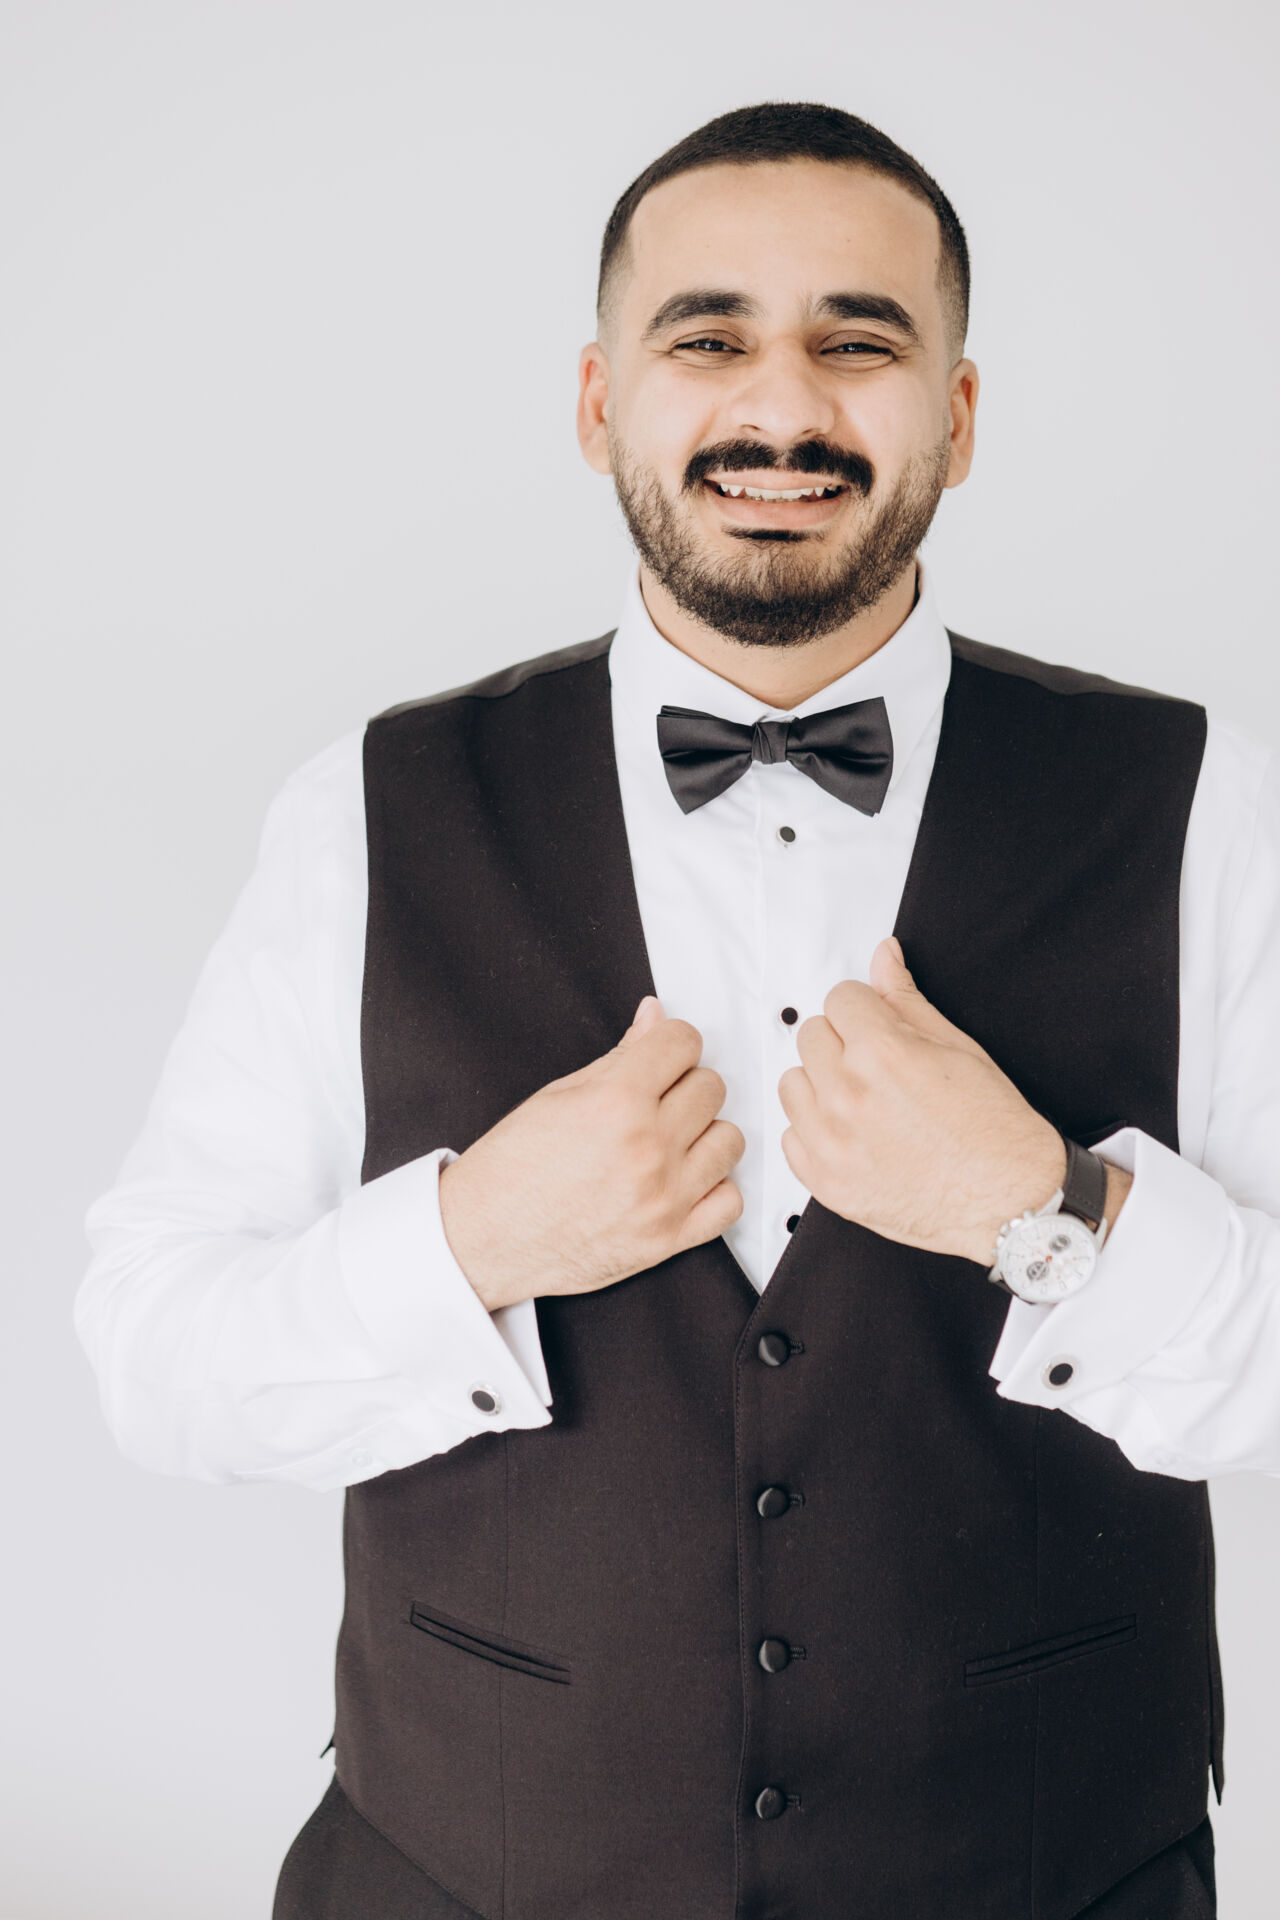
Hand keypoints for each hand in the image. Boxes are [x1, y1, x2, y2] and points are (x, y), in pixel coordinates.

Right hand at [438, 998, 744, 1311]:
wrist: (484, 1237)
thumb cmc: (512, 1168)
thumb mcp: (559, 1095)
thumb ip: (619, 1056)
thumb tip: (654, 1016)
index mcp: (616, 1101)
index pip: (683, 1042)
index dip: (671, 1043)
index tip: (661, 1056)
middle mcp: (646, 1147)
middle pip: (711, 1087)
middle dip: (684, 1086)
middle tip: (656, 1101)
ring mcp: (663, 1196)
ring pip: (730, 1140)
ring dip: (704, 1135)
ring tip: (671, 1141)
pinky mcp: (669, 1238)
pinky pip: (730, 1201)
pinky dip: (714, 1187)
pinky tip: (686, 1180)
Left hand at [778, 937, 1069, 1266]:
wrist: (1010, 1201)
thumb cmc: (995, 1130)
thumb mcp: (957, 1048)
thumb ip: (907, 999)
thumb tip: (884, 958)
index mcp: (881, 1055)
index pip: (839, 998)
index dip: (865, 1009)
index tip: (878, 1025)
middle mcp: (848, 1097)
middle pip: (811, 1036)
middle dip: (843, 1041)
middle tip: (877, 1065)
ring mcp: (832, 1143)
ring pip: (793, 1083)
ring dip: (821, 1085)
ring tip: (863, 1100)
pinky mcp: (826, 1183)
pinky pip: (791, 1137)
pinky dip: (814, 1132)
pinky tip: (851, 1134)